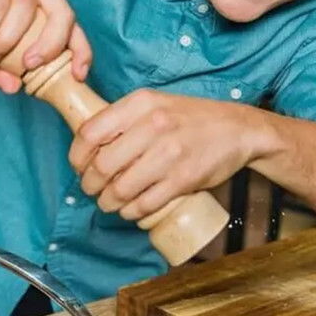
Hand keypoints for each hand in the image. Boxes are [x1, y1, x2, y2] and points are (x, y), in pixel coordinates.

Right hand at [0, 0, 90, 92]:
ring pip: (27, 9)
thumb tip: (13, 88)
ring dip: (7, 39)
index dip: (81, 50)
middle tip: (29, 65)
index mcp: (46, 1)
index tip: (77, 75)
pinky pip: (1, 0)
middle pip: (62, 13)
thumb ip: (2, 68)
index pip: (74, 26)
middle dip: (50, 45)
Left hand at [67, 90, 273, 221]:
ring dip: (108, 203)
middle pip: (103, 165)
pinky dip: (132, 212)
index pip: (90, 132)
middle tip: (92, 189)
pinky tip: (130, 210)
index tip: (79, 166)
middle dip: (90, 184)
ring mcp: (170, 154)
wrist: (239, 129)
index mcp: (140, 103)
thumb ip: (124, 118)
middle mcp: (153, 125)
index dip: (77, 156)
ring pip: (121, 189)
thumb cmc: (191, 118)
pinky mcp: (184, 179)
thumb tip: (87, 144)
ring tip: (109, 202)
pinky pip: (145, 204)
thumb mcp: (155, 104)